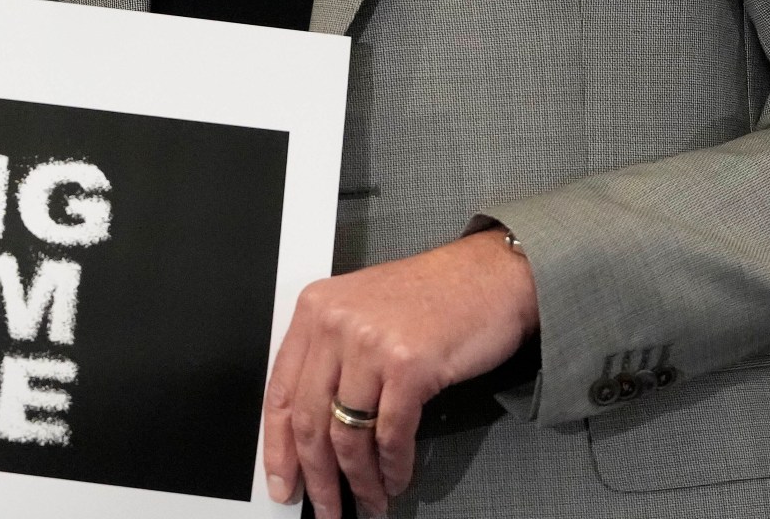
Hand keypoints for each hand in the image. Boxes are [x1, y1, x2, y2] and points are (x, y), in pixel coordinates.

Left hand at [262, 229, 537, 517]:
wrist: (492, 275)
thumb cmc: (433, 295)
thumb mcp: (363, 313)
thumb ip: (332, 357)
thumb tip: (314, 429)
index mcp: (315, 310)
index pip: (278, 391)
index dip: (277, 446)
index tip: (281, 481)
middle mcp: (335, 324)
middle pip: (308, 420)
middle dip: (316, 476)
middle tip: (325, 508)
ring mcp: (371, 344)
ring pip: (348, 434)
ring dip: (359, 479)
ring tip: (369, 500)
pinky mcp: (409, 365)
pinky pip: (391, 434)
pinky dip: (393, 466)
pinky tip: (396, 478)